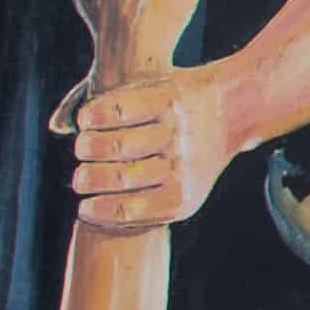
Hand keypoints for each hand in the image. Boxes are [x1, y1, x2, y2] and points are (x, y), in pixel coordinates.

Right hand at [63, 58, 246, 234]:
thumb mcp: (178, 188)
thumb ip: (134, 202)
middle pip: (121, 177)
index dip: (99, 210)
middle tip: (79, 178)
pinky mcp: (169, 98)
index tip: (83, 207)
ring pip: (117, 145)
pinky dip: (96, 114)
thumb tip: (84, 211)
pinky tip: (85, 120)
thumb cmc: (185, 158)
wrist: (230, 110)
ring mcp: (175, 130)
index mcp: (182, 197)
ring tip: (82, 147)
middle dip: (89, 179)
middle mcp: (181, 164)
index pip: (131, 211)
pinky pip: (122, 108)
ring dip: (89, 147)